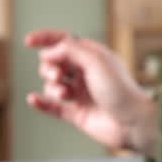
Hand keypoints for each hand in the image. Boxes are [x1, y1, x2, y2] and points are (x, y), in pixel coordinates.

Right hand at [24, 30, 158, 154]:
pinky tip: (33, 99)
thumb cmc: (121, 90)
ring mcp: (81, 94)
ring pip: (53, 85)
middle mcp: (86, 74)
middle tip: (58, 75)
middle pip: (54, 63)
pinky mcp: (77, 114)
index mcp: (93, 56)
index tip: (29, 41)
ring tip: (64, 93)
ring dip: (52, 87)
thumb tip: (47, 52)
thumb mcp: (96, 61)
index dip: (46, 39)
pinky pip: (52, 107)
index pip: (65, 41)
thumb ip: (69, 51)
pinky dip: (41, 102)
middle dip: (50, 67)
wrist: (132, 123)